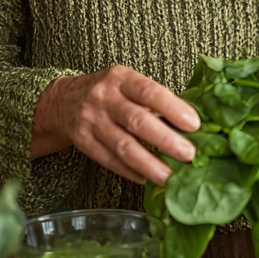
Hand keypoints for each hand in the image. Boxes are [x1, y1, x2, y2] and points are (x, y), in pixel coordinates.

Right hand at [32, 66, 200, 185]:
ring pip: (122, 146)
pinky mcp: (83, 142)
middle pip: (137, 121)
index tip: (194, 124)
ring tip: (169, 176)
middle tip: (189, 154)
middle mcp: (104, 98)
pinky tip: (146, 178)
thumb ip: (156, 99)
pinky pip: (108, 160)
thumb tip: (192, 123)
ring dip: (148, 164)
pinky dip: (129, 171)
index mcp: (121, 79)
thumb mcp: (129, 83)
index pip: (149, 92)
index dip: (173, 109)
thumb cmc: (109, 91)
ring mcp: (92, 121)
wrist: (63, 100)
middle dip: (165, 140)